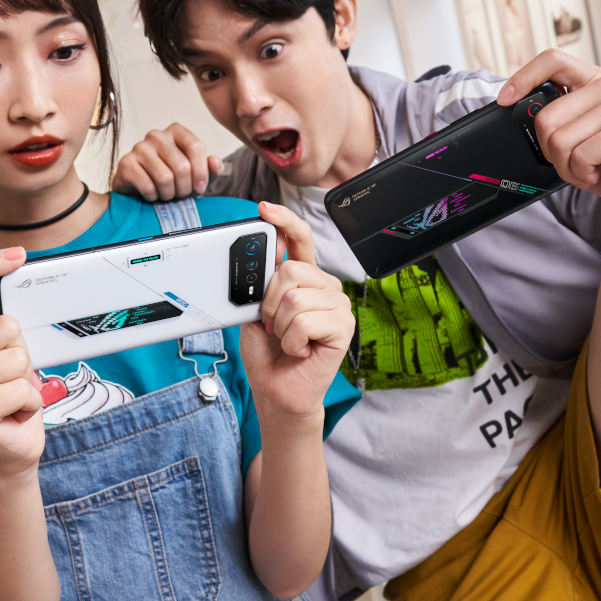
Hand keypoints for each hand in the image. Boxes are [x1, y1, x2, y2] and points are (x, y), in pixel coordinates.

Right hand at [0, 247, 43, 478]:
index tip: (17, 255)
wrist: (9, 449)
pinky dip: (29, 403)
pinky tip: (14, 414)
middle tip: (12, 376)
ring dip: (27, 381)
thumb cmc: (5, 397)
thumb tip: (3, 273)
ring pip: (15, 360)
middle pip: (3, 327)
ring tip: (12, 396)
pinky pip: (19, 390)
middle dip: (22, 352)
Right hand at [112, 124, 223, 201]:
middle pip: (182, 166)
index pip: (196, 147)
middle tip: (179, 195)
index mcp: (176, 131)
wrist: (139, 191)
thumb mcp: (195, 176)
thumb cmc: (171, 181)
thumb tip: (215, 162)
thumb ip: (210, 169)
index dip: (201, 172)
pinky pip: (148, 186)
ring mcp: (139, 147)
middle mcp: (157, 135)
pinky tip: (151, 195)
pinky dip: (153, 197)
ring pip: (165, 178)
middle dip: (184, 188)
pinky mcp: (126, 162)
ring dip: (169, 194)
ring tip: (166, 195)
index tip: (199, 188)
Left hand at [239, 202, 354, 417]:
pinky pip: (304, 321)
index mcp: (306, 278)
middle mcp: (325, 287)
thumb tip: (267, 252)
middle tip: (273, 325)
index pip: (300, 239)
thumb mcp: (256, 310)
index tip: (264, 209)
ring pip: (295, 298)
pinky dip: (292, 340)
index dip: (284, 221)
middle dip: (270, 303)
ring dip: (280, 326)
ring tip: (287, 339)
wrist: (277, 390)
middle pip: (290, 270)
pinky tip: (300, 349)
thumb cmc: (268, 353)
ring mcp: (338, 306)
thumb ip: (262, 283)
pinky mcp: (344, 327)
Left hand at [496, 50, 600, 219]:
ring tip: (589, 168)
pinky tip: (600, 172)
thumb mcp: (578, 136)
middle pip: (546, 116)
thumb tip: (517, 109)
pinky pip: (580, 156)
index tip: (504, 99)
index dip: (522, 77)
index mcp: (593, 81)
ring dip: (567, 167)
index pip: (552, 59)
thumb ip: (556, 120)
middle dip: (549, 151)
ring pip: (559, 140)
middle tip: (572, 161)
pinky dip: (582, 175)